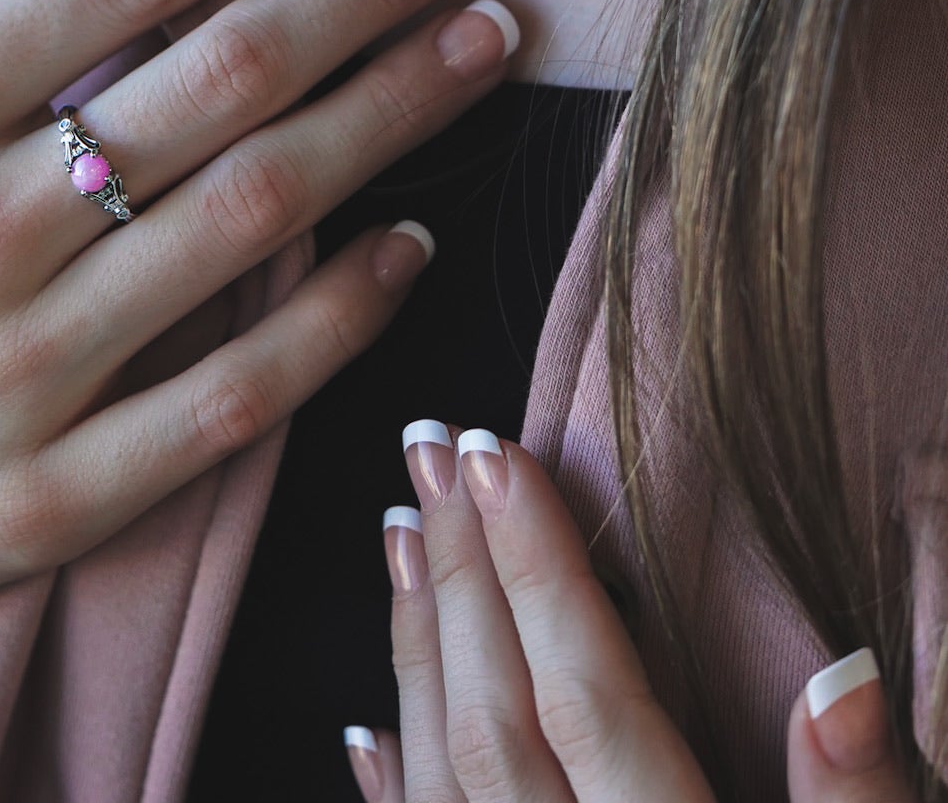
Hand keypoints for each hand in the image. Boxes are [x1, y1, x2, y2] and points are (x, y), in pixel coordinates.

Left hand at [343, 422, 909, 802]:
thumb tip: (847, 675)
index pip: (592, 707)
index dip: (541, 574)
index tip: (500, 454)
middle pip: (499, 727)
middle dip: (464, 575)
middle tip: (434, 447)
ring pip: (445, 783)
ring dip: (419, 650)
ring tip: (400, 528)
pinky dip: (395, 789)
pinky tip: (368, 727)